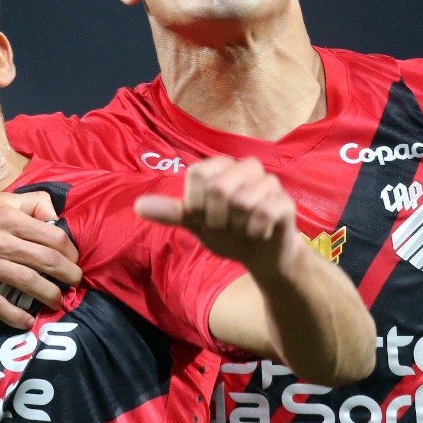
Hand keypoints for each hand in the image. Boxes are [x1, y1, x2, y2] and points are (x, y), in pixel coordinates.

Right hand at [0, 190, 82, 328]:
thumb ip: (29, 204)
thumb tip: (56, 217)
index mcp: (10, 219)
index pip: (54, 237)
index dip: (71, 251)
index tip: (74, 260)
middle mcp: (1, 241)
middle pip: (47, 261)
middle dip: (68, 275)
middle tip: (75, 284)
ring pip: (28, 282)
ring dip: (50, 295)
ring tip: (58, 301)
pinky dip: (15, 315)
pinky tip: (27, 322)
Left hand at [134, 156, 300, 276]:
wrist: (261, 255)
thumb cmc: (227, 232)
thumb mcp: (195, 223)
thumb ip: (171, 212)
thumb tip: (137, 206)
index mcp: (221, 167)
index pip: (198, 173)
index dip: (196, 202)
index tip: (203, 216)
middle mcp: (246, 167)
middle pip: (218, 187)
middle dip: (216, 218)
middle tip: (225, 226)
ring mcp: (268, 182)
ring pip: (241, 202)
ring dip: (237, 227)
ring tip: (243, 229)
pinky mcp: (285, 202)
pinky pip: (263, 214)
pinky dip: (255, 233)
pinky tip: (259, 234)